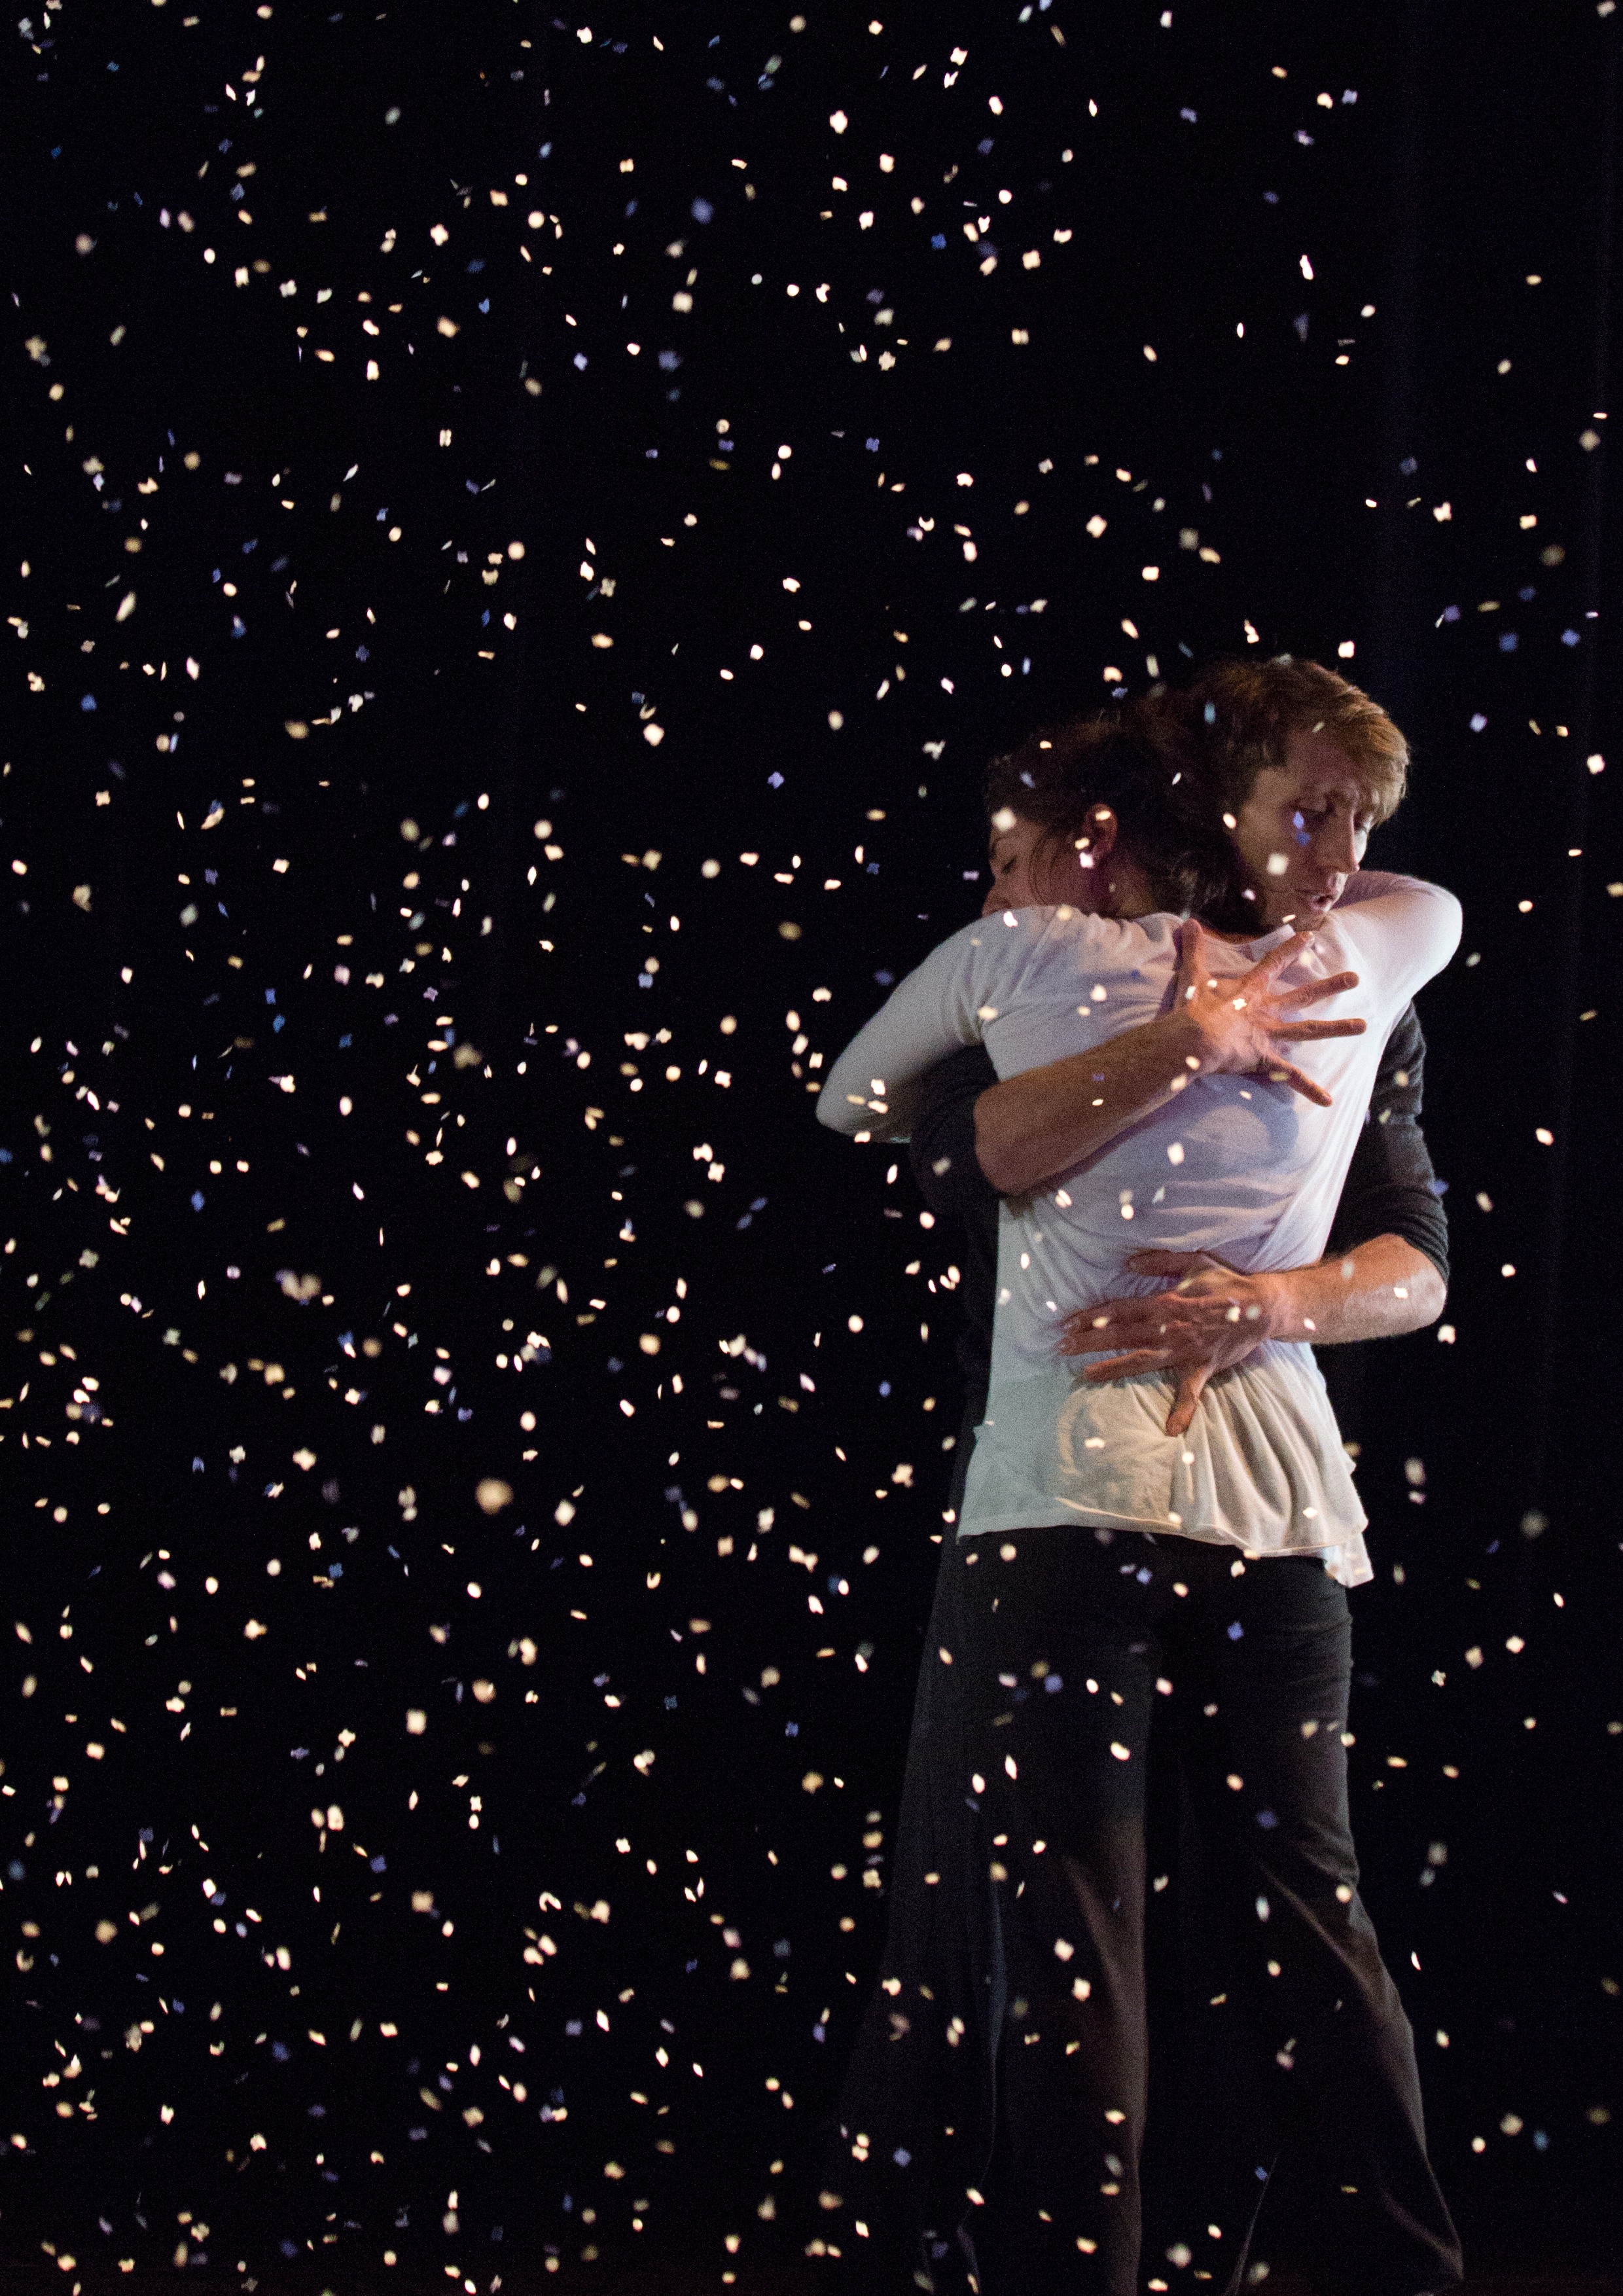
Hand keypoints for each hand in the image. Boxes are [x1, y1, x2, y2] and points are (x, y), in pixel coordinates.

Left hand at [1057, 1250, 1288, 1436]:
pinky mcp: (1202, 1367)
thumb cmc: (1227, 1282)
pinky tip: (1171, 1430)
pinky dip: (1182, 1411)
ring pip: (1141, 1360)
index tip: (1068, 1323)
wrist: (1263, 1307)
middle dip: (1090, 1341)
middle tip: (1061, 1348)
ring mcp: (1185, 1351)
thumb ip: (1160, 1260)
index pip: (1121, 1310)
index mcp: (1165, 1303)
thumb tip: (1128, 1262)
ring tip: (1086, 1374)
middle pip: (1122, 1335)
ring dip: (1113, 1367)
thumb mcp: (1195, 1261)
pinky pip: (1191, 1393)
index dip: (1093, 1316)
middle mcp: (1170, 1329)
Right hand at [1170, 917, 1364, 1107]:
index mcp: (1251, 990)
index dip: (1291, 949)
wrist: (1196, 1038)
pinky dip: (1309, 1089)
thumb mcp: (1193, 976)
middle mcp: (1267, 1010)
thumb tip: (1188, 922)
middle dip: (1330, 986)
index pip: (1274, 963)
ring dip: (1337, 1028)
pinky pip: (1291, 1077)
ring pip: (1309, 1030)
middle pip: (1303, 995)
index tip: (1310, 938)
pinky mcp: (1266, 1059)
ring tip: (1363, 1026)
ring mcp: (1270, 1034)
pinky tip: (1328, 1100)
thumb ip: (1194, 950)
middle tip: (1355, 978)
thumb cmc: (1194, 1008)